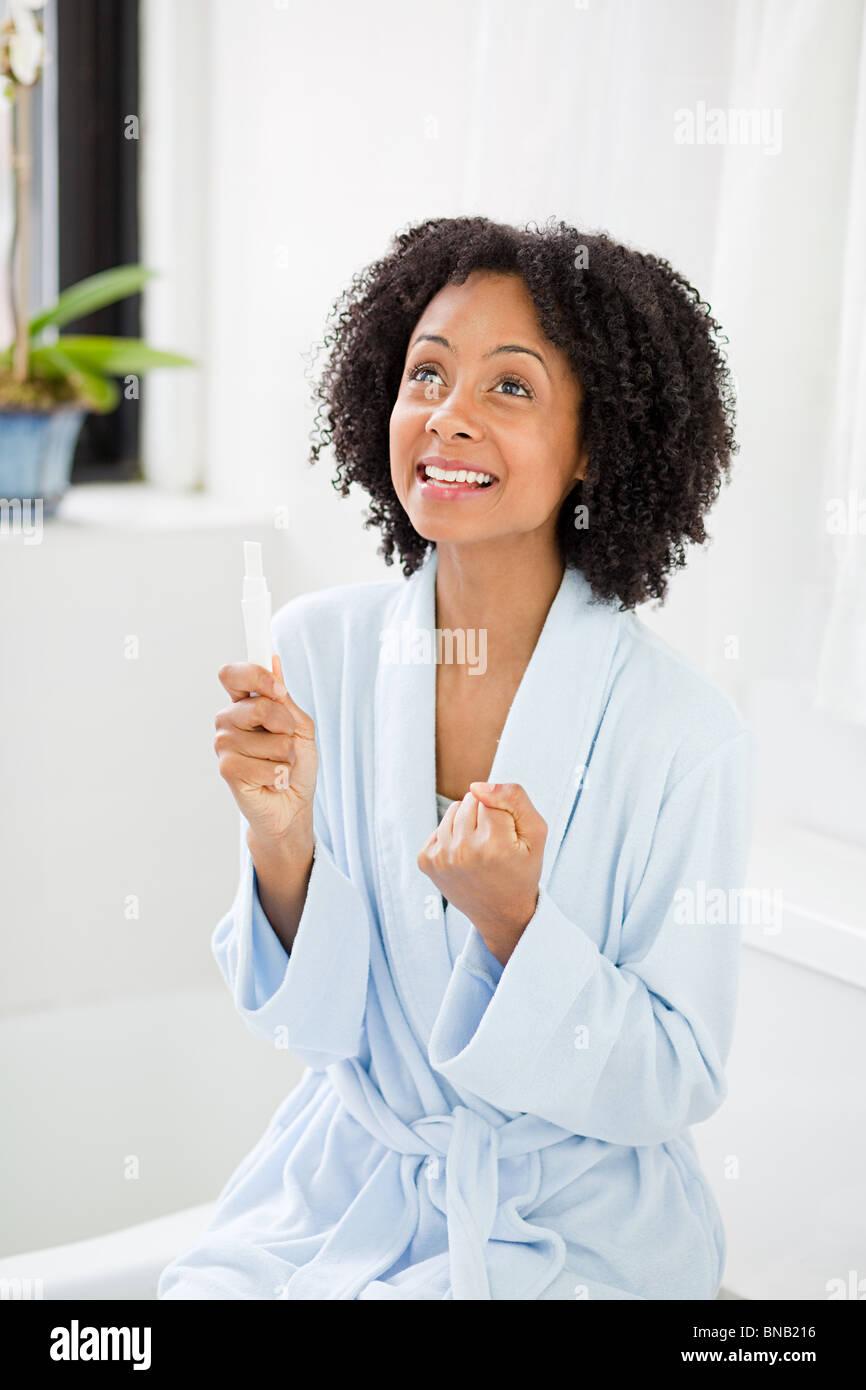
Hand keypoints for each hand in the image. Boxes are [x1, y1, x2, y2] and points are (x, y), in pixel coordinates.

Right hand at [214, 654, 317, 848]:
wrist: (292, 804)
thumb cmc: (296, 764)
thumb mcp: (300, 727)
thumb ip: (285, 700)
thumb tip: (274, 662)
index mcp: (243, 704)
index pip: (234, 674)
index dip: (256, 677)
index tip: (278, 690)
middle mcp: (228, 720)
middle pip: (259, 706)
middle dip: (285, 726)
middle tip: (286, 742)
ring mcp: (224, 744)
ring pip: (270, 740)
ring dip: (286, 756)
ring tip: (278, 765)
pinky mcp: (227, 769)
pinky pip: (265, 764)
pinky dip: (279, 774)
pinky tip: (271, 781)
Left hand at [417, 781, 546, 965]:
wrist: (502, 913)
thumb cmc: (522, 869)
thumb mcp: (536, 832)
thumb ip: (514, 798)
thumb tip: (476, 786)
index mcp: (493, 844)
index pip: (491, 797)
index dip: (504, 813)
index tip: (508, 836)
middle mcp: (463, 851)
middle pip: (470, 800)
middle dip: (484, 814)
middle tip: (495, 844)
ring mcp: (440, 857)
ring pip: (453, 810)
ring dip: (467, 822)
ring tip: (480, 848)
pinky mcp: (425, 861)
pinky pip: (439, 827)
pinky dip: (452, 836)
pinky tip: (464, 856)